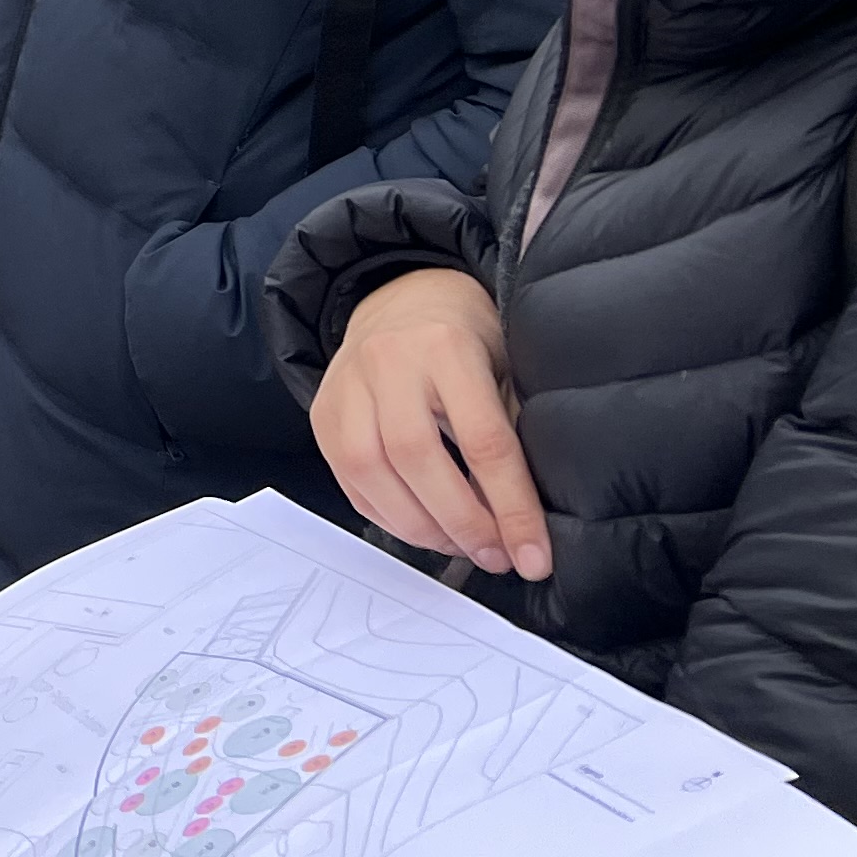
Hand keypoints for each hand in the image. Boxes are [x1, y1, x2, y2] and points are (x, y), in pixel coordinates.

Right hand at [312, 264, 551, 581]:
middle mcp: (388, 361)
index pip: (484, 441)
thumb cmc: (467, 338)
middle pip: (417, 458)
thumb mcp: (508, 365)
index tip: (533, 556)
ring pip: (371, 471)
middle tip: (496, 557)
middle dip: (462, 522)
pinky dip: (387, 516)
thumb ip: (516, 430)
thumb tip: (530, 515)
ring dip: (420, 526)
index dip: (513, 508)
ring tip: (459, 545)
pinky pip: (348, 479)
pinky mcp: (323, 411)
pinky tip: (422, 527)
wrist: (403, 299)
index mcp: (447, 346)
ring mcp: (346, 385)